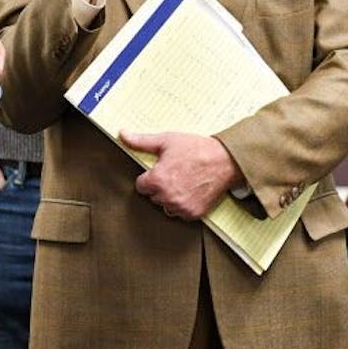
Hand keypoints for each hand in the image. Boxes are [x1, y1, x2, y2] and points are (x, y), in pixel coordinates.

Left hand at [123, 130, 241, 221]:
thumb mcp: (167, 140)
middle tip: (175, 173)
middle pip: (153, 196)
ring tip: (184, 181)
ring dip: (171, 197)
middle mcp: (167, 197)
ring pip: (166, 206)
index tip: (161, 170)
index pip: (140, 186)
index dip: (150, 176)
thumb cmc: (196, 149)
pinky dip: (184, 204)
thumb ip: (141, 141)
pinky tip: (192, 190)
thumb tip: (122, 134)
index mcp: (157, 180)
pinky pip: (180, 213)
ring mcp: (181, 207)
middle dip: (160, 186)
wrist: (225, 160)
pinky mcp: (193, 214)